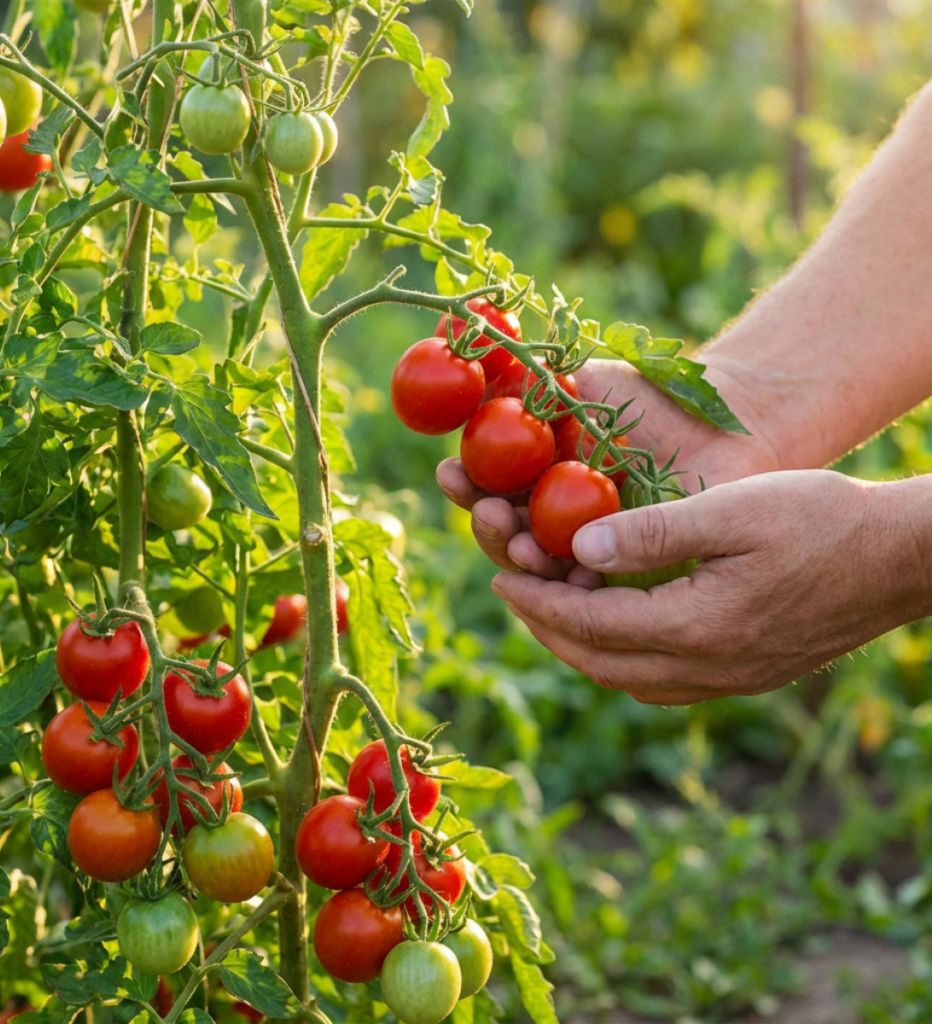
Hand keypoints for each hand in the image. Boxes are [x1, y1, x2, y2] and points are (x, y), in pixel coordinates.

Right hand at [437, 359, 779, 577]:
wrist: (722, 420)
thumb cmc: (650, 395)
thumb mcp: (581, 382)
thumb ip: (528, 387)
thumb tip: (469, 385)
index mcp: (533, 475)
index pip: (486, 488)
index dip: (465, 484)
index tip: (451, 471)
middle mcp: (551, 517)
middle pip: (504, 534)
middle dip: (489, 526)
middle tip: (492, 513)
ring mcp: (588, 549)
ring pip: (540, 568)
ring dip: (522, 558)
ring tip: (522, 544)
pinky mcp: (624, 575)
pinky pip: (589, 592)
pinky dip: (574, 587)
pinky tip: (571, 572)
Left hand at [488, 470, 931, 704]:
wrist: (902, 559)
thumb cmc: (822, 518)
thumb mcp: (732, 511)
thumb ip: (652, 533)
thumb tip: (577, 547)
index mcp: (696, 626)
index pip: (588, 625)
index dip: (536, 602)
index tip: (497, 578)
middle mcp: (707, 667)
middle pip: (599, 662)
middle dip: (546, 628)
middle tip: (514, 591)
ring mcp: (730, 679)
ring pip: (628, 679)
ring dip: (581, 646)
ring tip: (554, 605)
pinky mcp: (748, 675)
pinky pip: (664, 682)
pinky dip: (623, 657)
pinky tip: (618, 625)